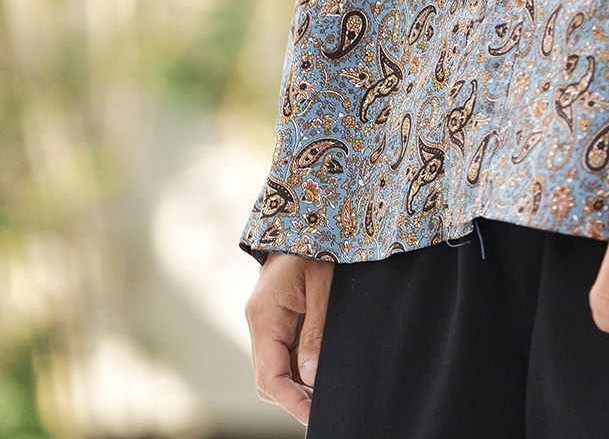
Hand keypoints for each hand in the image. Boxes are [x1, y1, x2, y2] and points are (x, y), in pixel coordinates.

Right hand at [246, 252, 332, 426]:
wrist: (307, 216)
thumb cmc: (317, 245)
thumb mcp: (323, 286)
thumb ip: (315, 331)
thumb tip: (310, 376)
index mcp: (264, 315)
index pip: (270, 376)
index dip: (290, 401)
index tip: (313, 416)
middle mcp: (259, 322)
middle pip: (268, 378)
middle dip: (293, 398)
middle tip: (323, 408)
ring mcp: (265, 321)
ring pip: (274, 368)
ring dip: (296, 383)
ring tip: (324, 392)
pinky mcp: (275, 318)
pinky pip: (282, 352)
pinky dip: (298, 366)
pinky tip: (317, 370)